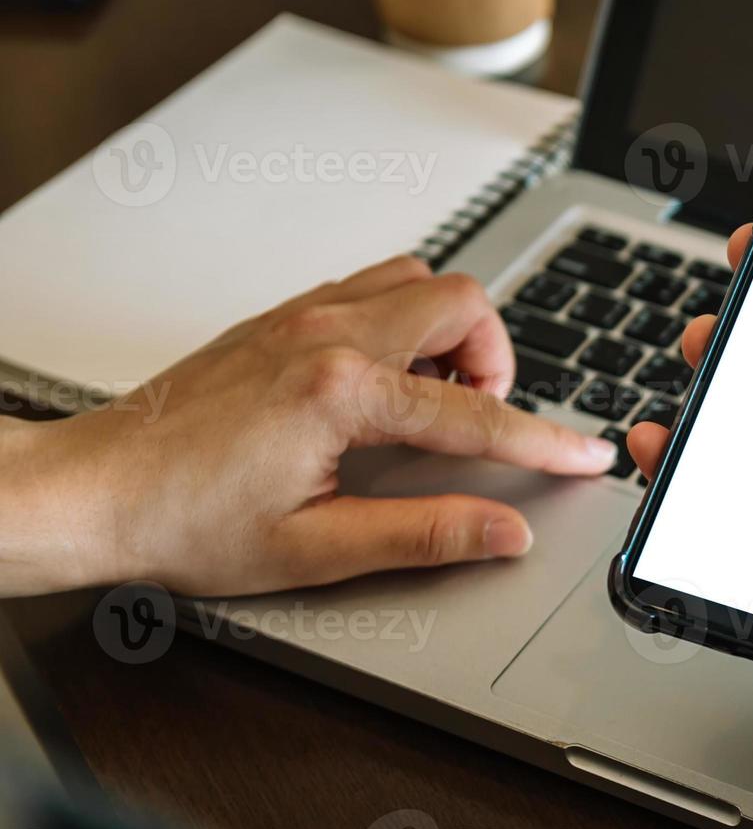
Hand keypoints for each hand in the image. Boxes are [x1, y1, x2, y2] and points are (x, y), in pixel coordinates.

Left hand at [0, 257, 617, 595]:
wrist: (91, 490)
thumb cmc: (181, 520)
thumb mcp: (312, 550)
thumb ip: (422, 534)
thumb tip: (502, 530)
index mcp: (340, 393)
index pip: (476, 416)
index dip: (543, 443)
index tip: (585, 456)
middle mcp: (325, 334)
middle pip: (461, 302)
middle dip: (497, 359)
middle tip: (480, 420)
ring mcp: (300, 315)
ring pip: (418, 279)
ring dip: (449, 330)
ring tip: (435, 398)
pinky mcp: (280, 316)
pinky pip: (372, 287)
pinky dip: (405, 323)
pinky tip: (385, 384)